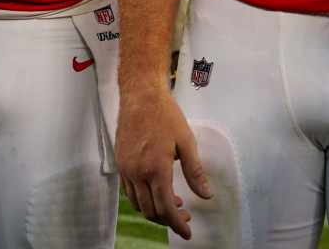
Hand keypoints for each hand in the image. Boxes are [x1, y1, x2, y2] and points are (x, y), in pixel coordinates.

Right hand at [117, 90, 212, 238]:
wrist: (140, 96)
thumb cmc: (165, 115)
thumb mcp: (186, 142)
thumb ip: (195, 172)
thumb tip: (207, 195)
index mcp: (156, 169)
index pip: (165, 208)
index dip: (177, 224)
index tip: (187, 232)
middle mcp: (137, 173)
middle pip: (150, 211)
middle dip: (168, 220)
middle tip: (185, 216)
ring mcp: (126, 169)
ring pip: (139, 204)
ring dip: (155, 210)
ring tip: (174, 203)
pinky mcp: (121, 164)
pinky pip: (130, 192)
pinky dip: (144, 199)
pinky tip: (158, 191)